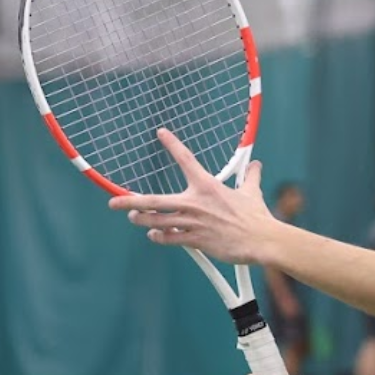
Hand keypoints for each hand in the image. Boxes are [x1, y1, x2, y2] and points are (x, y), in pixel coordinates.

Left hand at [108, 129, 278, 263]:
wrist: (260, 240)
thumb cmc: (256, 217)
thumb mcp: (252, 192)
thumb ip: (250, 177)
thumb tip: (256, 165)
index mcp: (207, 186)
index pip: (185, 159)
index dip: (172, 144)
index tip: (161, 133)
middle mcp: (194, 202)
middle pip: (154, 201)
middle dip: (130, 202)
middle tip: (114, 202)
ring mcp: (192, 223)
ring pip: (156, 221)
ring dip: (142, 219)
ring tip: (133, 217)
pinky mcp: (194, 240)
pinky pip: (169, 238)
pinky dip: (158, 236)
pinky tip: (153, 235)